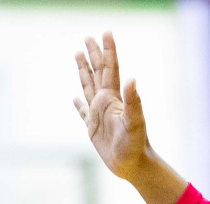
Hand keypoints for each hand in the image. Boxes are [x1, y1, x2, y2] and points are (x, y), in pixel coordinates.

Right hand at [74, 32, 151, 181]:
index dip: (108, 50)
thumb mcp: (134, 122)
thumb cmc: (135, 145)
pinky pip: (82, 112)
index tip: (106, 32)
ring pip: (88, 86)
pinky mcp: (93, 128)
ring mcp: (98, 114)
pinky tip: (74, 98)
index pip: (110, 69)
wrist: (132, 165)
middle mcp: (106, 102)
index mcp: (113, 98)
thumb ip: (133, 101)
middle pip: (98, 72)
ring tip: (78, 53)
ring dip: (84, 70)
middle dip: (93, 54)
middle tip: (87, 37)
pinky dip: (78, 104)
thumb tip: (132, 78)